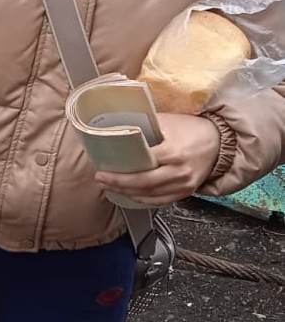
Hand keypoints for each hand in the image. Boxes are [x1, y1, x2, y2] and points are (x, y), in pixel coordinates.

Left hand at [94, 113, 220, 206]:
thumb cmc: (193, 129)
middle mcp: (179, 171)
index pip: (141, 164)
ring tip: (110, 187)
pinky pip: (162, 201)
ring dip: (128, 193)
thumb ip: (144, 124)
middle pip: (143, 183)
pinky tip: (130, 195)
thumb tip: (118, 123)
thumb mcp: (167, 121)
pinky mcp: (187, 191)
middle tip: (101, 179)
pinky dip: (144, 200)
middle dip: (118, 183)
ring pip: (151, 195)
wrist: (220, 142)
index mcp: (172, 152)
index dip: (120, 170)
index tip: (102, 168)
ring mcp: (184, 184)